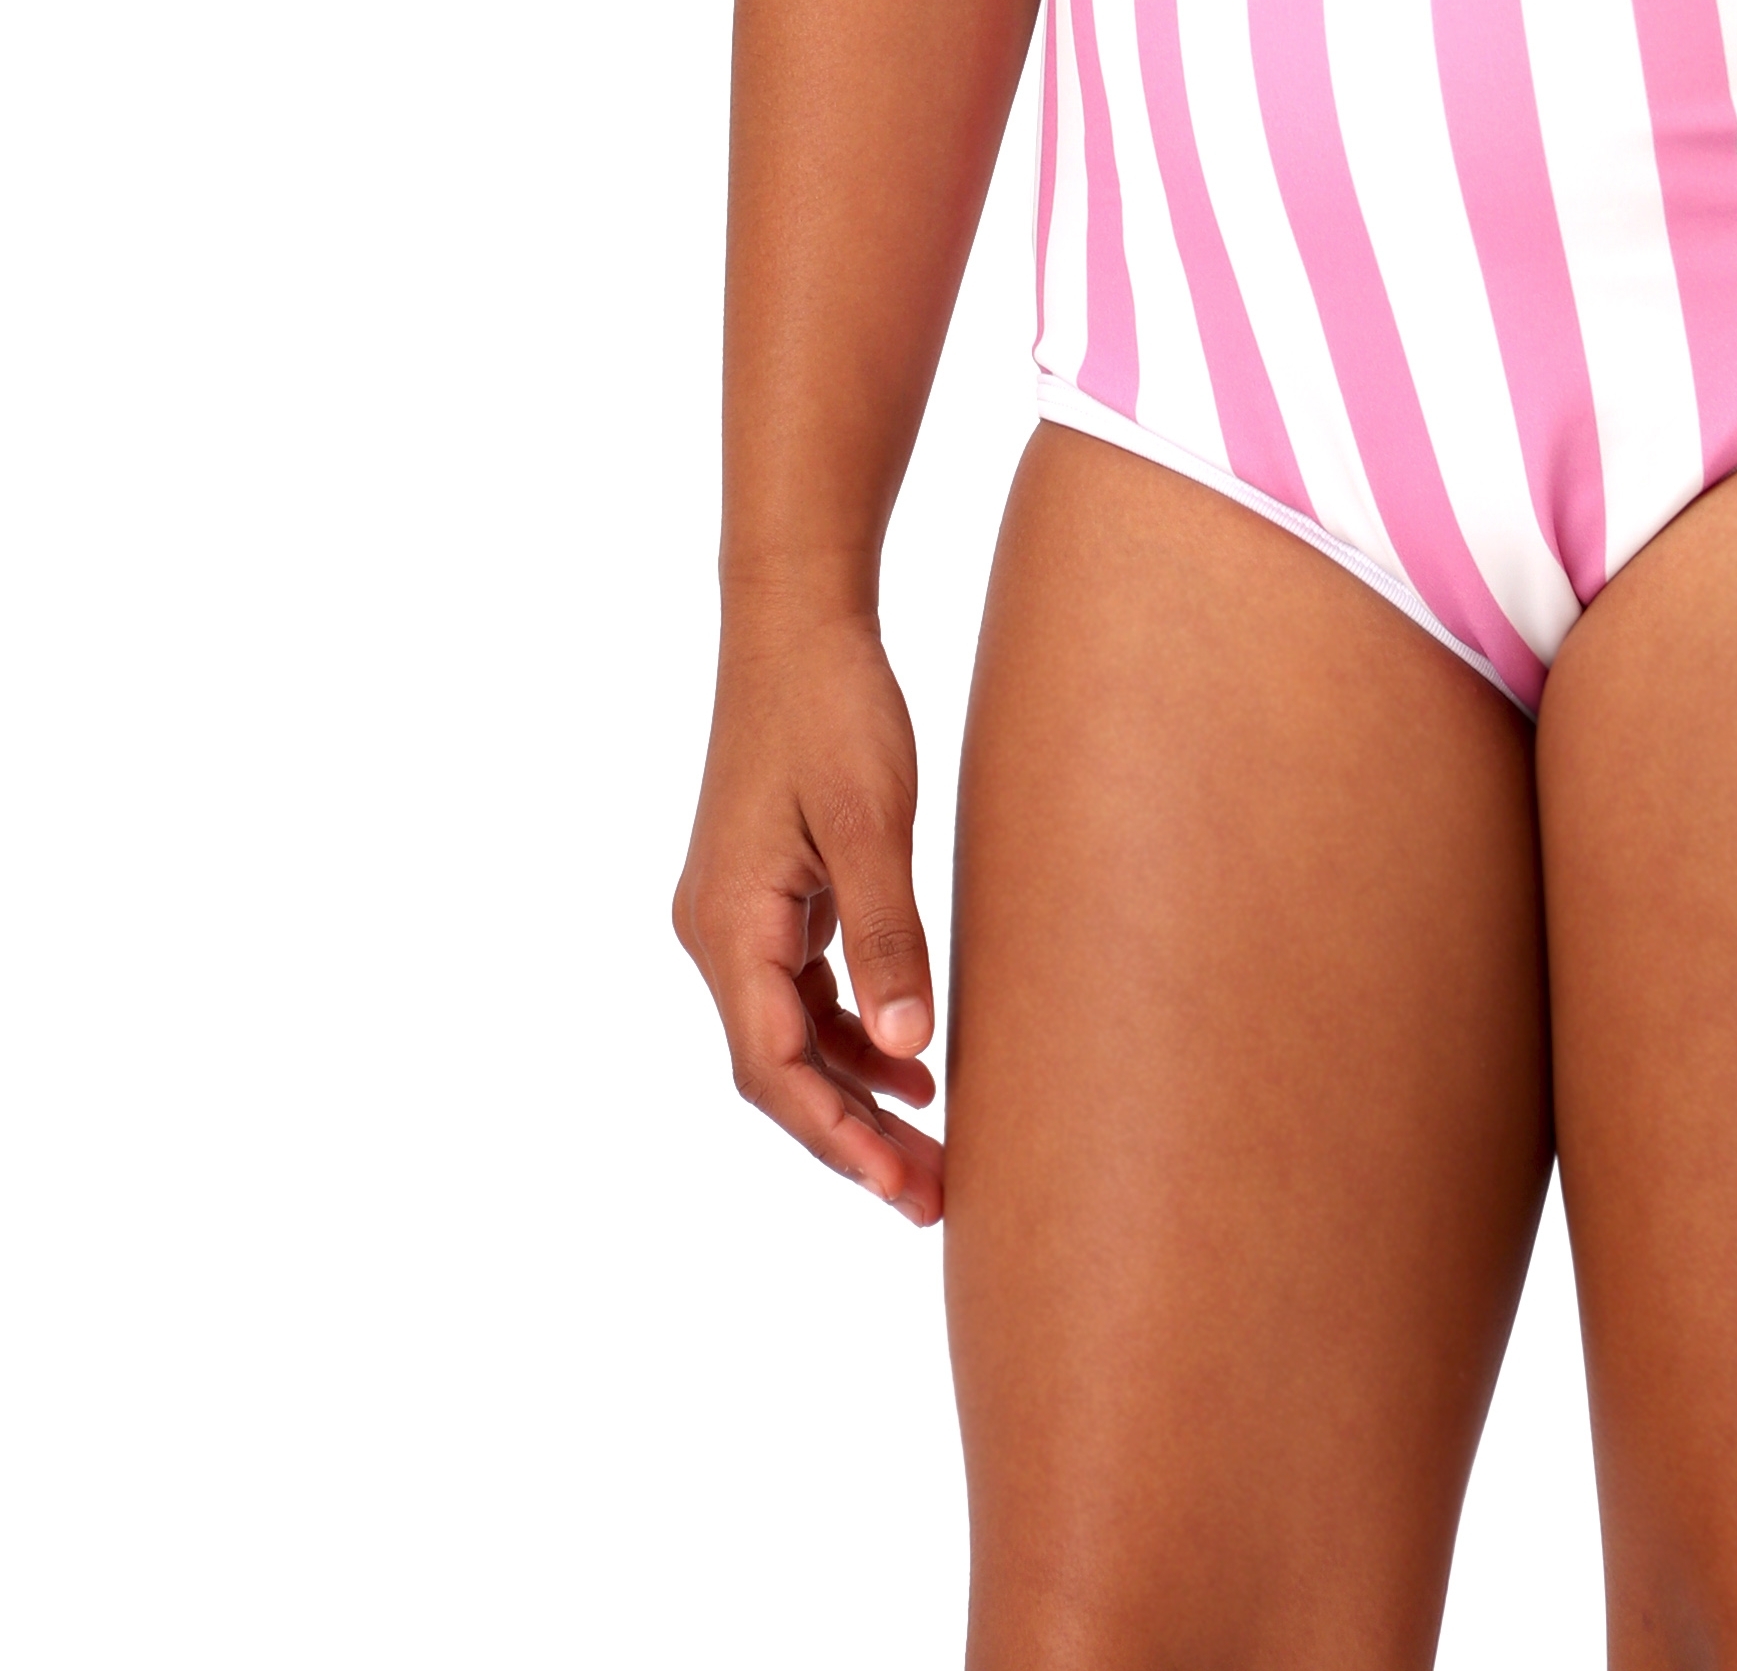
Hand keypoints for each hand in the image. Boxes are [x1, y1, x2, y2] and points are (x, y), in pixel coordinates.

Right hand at [673, 607, 944, 1224]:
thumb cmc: (833, 708)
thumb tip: (909, 1047)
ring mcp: (736, 916)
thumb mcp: (869, 820)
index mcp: (729, 926)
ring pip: (791, 1040)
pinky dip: (853, 1036)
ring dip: (856, 1097)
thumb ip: (887, 933)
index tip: (902, 1188)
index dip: (837, 1138)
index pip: (775, 1068)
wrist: (795, 621)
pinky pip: (800, 995)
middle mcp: (716, 934)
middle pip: (781, 1070)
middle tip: (933, 1201)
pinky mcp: (766, 896)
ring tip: (935, 1155)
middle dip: (852, 1140)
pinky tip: (913, 1064)